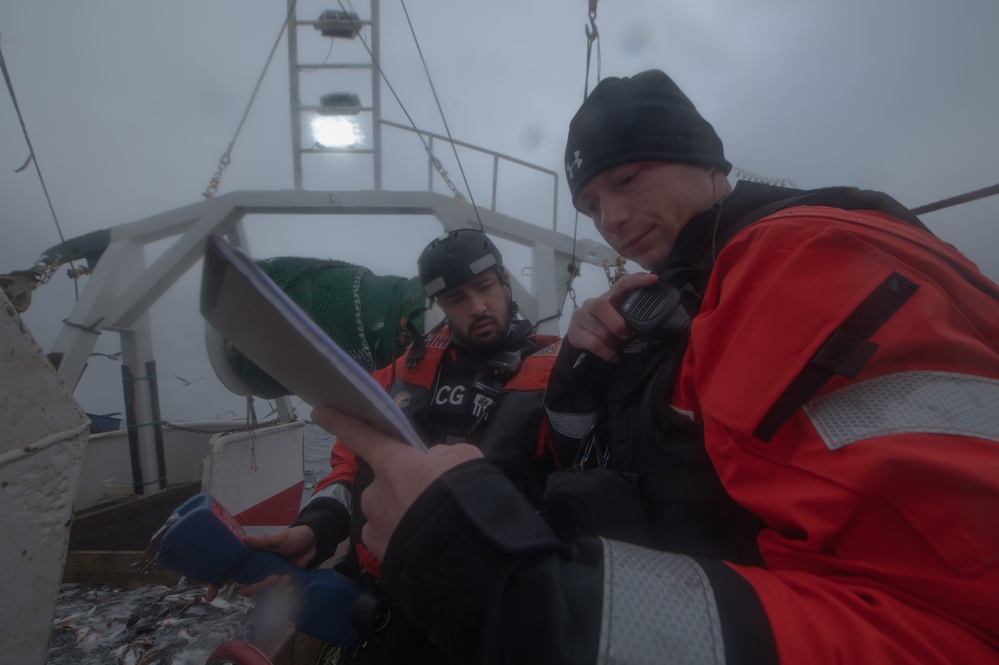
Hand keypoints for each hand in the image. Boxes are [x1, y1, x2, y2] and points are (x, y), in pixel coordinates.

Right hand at [203, 525, 315, 599]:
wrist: (312, 542)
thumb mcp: (278, 537)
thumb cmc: (292, 537)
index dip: (217, 584)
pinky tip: (290, 579)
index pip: (229, 571)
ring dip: (272, 588)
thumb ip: (263, 540)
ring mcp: (267, 577)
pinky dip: (282, 589)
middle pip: (246, 587)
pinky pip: (275, 593)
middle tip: (273, 579)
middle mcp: (255, 569)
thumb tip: (245, 540)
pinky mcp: (279, 582)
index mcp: (250, 558)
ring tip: (285, 577)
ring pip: (261, 592)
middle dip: (257, 588)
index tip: (210, 597)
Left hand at [311, 406, 481, 559]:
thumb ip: (443, 454)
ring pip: (385, 510)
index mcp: (394, 463)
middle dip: (403, 486)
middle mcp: (376, 491)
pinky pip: (384, 534)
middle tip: (431, 497)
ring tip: (431, 522)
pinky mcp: (378, 550)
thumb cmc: (462, 497)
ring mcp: (375, 522)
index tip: (319, 412)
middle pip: (385, 481)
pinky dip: (398, 535)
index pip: (360, 435)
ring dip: (401, 512)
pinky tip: (418, 540)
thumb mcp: (464, 458)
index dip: (339, 421)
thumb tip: (433, 459)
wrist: (464, 551)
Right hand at [566, 272, 658, 361]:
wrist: (582, 342)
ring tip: (617, 347)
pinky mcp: (573, 332)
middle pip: (601, 306)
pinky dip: (607, 353)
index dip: (636, 280)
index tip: (652, 279)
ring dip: (613, 343)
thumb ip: (631, 317)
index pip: (621, 283)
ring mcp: (580, 316)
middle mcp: (591, 303)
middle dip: (617, 324)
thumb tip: (650, 322)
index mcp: (608, 297)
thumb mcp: (620, 321)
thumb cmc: (607, 329)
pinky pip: (594, 344)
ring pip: (600, 331)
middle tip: (626, 336)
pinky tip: (614, 356)